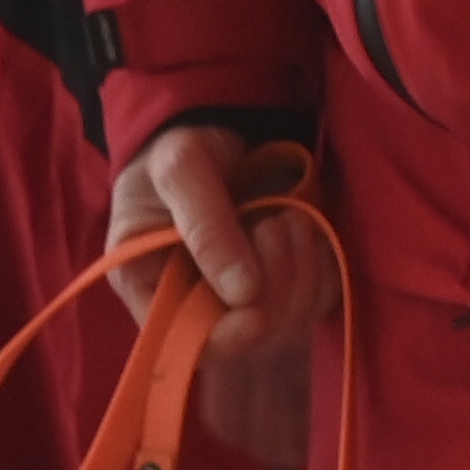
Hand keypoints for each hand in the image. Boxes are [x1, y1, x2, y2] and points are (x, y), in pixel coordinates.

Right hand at [112, 123, 335, 464]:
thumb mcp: (180, 170)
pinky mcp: (281, 283)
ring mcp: (241, 298)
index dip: (226, 339)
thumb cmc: (179, 146)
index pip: (185, 343)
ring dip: (301, 271)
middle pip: (245, 338)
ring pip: (288, 321)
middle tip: (276, 226)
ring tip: (292, 218)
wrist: (215, 126)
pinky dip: (321, 267)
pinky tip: (308, 229)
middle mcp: (194, 303)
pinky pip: (316, 299)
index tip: (256, 311)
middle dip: (273, 289)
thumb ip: (204, 226)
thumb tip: (242, 292)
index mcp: (148, 286)